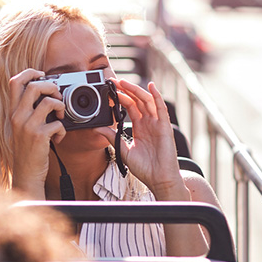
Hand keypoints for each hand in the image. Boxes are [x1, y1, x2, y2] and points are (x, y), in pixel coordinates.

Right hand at [7, 69, 66, 195]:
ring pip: (48, 102)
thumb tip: (47, 94)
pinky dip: (63, 130)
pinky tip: (58, 137)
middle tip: (57, 97)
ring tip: (61, 117)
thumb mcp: (22, 126)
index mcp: (13, 111)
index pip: (15, 81)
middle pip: (34, 86)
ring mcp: (27, 126)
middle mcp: (17, 116)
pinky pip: (58, 124)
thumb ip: (29, 110)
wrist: (25, 173)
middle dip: (52, 87)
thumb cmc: (27, 149)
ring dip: (61, 107)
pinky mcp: (39, 136)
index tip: (42, 75)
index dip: (30, 72)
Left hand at [97, 79, 183, 197]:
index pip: (129, 107)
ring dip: (136, 90)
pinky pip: (161, 108)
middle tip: (113, 81)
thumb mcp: (123, 150)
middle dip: (126, 90)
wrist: (158, 179)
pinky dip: (157, 96)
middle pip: (137, 101)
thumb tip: (97, 128)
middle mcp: (148, 123)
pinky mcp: (164, 127)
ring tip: (124, 82)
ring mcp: (157, 124)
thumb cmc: (144, 168)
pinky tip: (151, 86)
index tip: (109, 90)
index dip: (120, 97)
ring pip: (147, 101)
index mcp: (139, 127)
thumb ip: (112, 137)